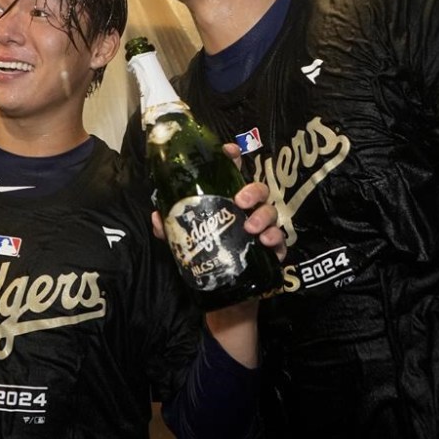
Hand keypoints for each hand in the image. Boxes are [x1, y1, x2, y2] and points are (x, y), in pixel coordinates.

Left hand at [151, 143, 286, 261]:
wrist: (225, 288)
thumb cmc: (208, 252)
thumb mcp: (186, 238)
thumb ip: (171, 228)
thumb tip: (157, 217)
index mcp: (228, 201)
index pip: (233, 173)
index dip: (233, 158)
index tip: (230, 151)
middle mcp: (248, 210)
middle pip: (258, 190)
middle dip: (252, 191)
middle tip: (240, 201)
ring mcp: (262, 228)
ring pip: (271, 212)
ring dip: (263, 216)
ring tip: (250, 227)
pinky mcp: (272, 249)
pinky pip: (281, 239)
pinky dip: (276, 238)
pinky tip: (266, 242)